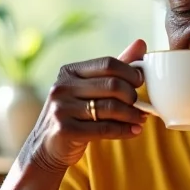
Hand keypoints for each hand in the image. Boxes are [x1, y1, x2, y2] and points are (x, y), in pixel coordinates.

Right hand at [26, 39, 147, 171]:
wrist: (47, 146)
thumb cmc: (75, 113)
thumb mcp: (89, 87)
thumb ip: (113, 68)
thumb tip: (141, 43)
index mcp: (69, 71)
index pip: (108, 64)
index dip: (130, 72)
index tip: (140, 82)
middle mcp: (62, 87)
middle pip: (112, 85)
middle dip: (132, 96)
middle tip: (140, 105)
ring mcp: (61, 108)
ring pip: (110, 108)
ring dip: (132, 115)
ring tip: (142, 119)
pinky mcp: (65, 130)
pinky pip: (105, 128)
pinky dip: (124, 130)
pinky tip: (134, 130)